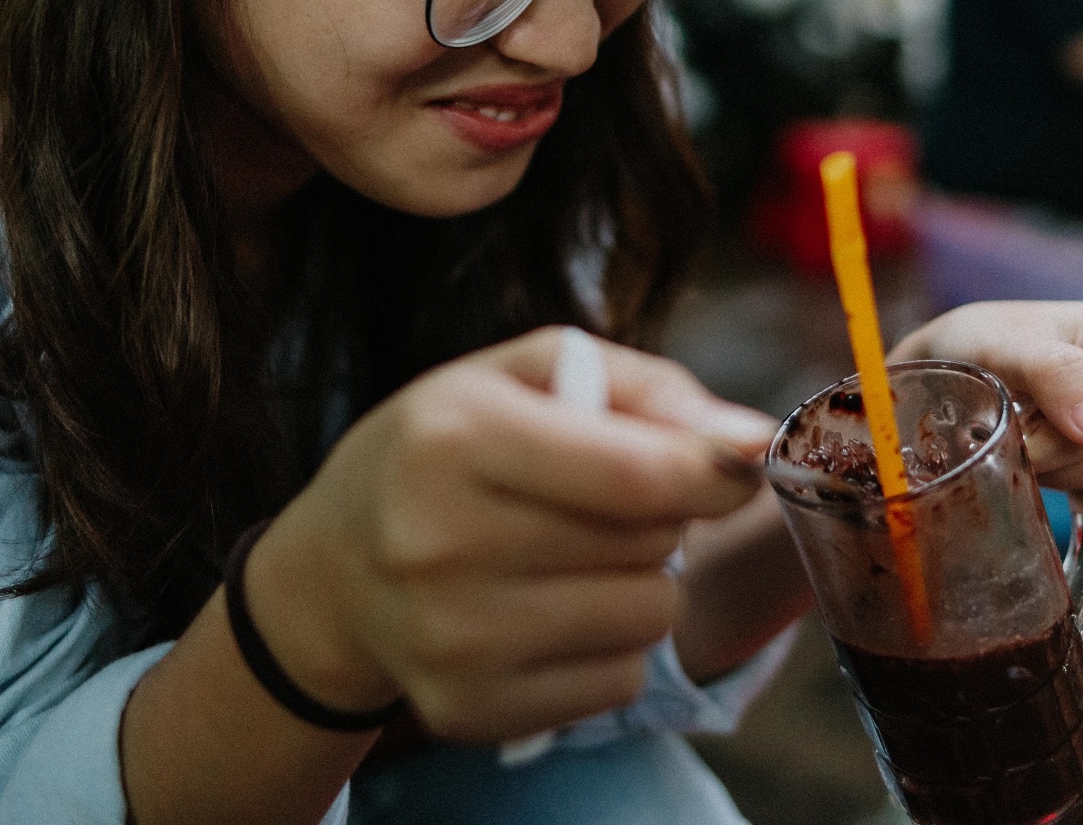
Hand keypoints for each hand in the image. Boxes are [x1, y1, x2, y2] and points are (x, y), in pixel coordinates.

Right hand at [243, 328, 775, 742]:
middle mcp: (441, 545)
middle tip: (602, 500)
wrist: (332, 572)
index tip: (731, 463)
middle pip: (652, 543)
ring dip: (639, 580)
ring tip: (573, 555)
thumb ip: (649, 389)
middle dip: (660, 514)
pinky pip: (619, 681)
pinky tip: (550, 612)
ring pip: (650, 616)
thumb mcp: (529, 374)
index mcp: (455, 439)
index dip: (713, 470)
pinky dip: (610, 644)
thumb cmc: (447, 450)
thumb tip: (751, 439)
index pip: (639, 473)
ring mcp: (452, 640)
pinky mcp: (469, 709)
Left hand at [890, 302, 1082, 521]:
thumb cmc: (989, 344)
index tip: (1019, 427)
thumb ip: (1053, 372)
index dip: (1062, 439)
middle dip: (1062, 462)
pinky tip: (1066, 469)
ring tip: (1044, 451)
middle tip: (1022, 437)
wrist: (975, 363)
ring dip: (1079, 482)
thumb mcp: (1002, 343)